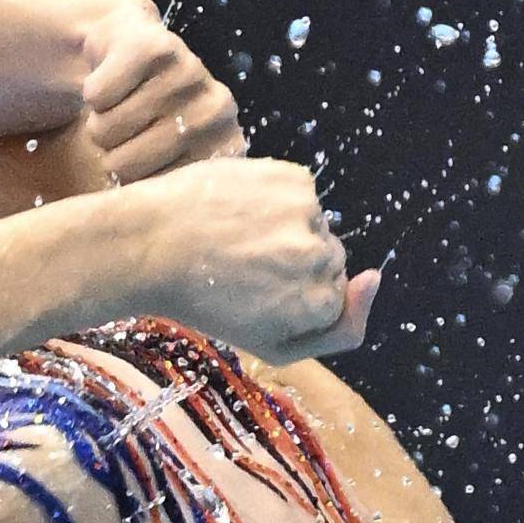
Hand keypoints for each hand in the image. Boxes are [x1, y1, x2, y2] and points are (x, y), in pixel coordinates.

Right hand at [78, 0, 245, 184]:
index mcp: (226, 148)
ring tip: (123, 105)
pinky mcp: (156, 46)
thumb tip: (148, 225)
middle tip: (128, 131)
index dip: (134, 183)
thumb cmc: (147, 121)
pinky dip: (94, 92)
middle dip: (113, 152)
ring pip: (108, 128)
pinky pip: (98, 95)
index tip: (145, 162)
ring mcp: (192, 73)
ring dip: (101, 121)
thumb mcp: (165, 164)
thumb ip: (168, 199)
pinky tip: (115, 80)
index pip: (160, 197)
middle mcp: (220, 110)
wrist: (130, 45)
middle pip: (129, 164)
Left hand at [131, 156, 379, 361]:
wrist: (148, 244)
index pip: (335, 298)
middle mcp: (322, 258)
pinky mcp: (293, 178)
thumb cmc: (204, 302)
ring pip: (315, 225)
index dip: (295, 297)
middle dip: (295, 263)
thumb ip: (339, 330)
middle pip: (331, 259)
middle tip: (241, 267)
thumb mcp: (272, 344)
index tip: (257, 294)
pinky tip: (239, 210)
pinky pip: (301, 193)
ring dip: (285, 228)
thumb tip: (375, 277)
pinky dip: (276, 199)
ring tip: (234, 237)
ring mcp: (309, 215)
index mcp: (318, 305)